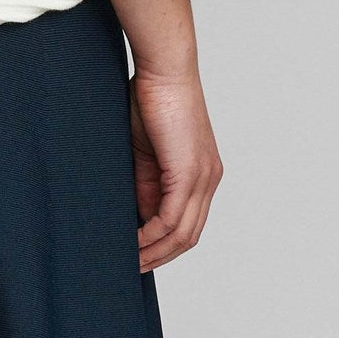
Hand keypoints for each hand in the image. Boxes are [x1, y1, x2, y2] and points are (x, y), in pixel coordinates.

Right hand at [127, 65, 223, 270]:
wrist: (164, 69)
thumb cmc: (151, 99)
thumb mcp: (147, 152)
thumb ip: (146, 183)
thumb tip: (139, 216)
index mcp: (202, 174)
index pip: (187, 223)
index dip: (164, 244)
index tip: (139, 255)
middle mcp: (209, 179)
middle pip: (189, 235)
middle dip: (160, 256)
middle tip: (132, 268)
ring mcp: (203, 177)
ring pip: (182, 233)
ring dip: (155, 252)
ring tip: (129, 262)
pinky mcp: (189, 172)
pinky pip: (171, 217)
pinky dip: (152, 235)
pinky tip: (134, 242)